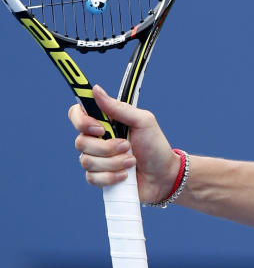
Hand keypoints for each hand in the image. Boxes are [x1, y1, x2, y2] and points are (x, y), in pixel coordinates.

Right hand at [69, 85, 179, 203]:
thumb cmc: (154, 145)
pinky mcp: (98, 178)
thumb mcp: (143, 121)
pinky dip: (112, 177)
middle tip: (127, 146)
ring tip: (132, 161)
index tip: (100, 129)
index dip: (82, 121)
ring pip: (87, 161)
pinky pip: (92, 178)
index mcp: (105, 123)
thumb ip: (119, 108)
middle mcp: (96, 140)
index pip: (76, 114)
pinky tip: (125, 175)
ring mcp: (95, 159)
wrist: (163, 175)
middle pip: (80, 142)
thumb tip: (96, 90)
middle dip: (107, 147)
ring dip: (114, 163)